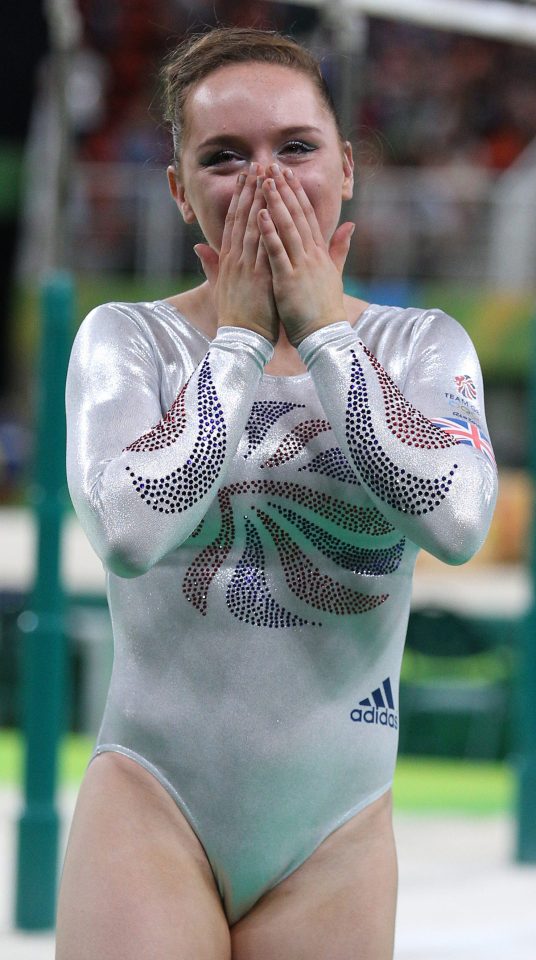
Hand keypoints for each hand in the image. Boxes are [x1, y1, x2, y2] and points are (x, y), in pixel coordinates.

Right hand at [194, 163, 279, 344]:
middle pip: (242, 218)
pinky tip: (271, 208)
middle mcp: (235, 261)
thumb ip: (212, 266)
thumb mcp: (222, 289)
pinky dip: (266, 227)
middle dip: (250, 190)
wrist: (240, 343)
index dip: (239, 198)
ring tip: (266, 176)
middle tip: (257, 164)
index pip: (233, 223)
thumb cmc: (236, 319)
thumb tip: (199, 247)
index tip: (246, 177)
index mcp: (228, 262)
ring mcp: (247, 268)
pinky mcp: (259, 278)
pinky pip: (263, 248)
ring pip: (252, 227)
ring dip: (259, 200)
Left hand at [258, 164, 353, 346]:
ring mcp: (301, 267)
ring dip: (276, 203)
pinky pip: (277, 253)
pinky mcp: (289, 281)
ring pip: (287, 228)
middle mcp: (312, 256)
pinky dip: (269, 233)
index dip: (297, 194)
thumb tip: (351, 225)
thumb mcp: (335, 274)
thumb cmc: (326, 310)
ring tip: (264, 181)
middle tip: (272, 166)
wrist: (326, 337)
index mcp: (319, 254)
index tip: (287, 174)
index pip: (308, 217)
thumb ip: (340, 248)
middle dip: (285, 190)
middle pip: (297, 216)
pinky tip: (260, 214)